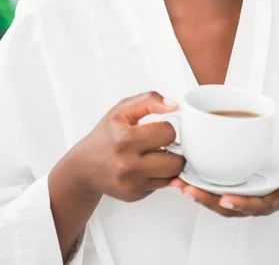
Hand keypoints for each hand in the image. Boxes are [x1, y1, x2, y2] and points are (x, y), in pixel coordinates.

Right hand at [66, 92, 185, 202]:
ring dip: (170, 164)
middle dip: (174, 150)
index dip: (167, 128)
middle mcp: (129, 165)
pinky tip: (148, 167)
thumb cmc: (106, 135)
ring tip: (158, 155)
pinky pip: (162, 185)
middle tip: (163, 144)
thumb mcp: (122, 109)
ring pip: (172, 176)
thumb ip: (149, 100)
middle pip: (176, 161)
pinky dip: (160, 176)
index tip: (158, 128)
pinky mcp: (135, 196)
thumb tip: (175, 105)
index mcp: (126, 139)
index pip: (169, 133)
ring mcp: (132, 184)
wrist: (84, 167)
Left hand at [169, 142, 278, 217]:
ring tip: (179, 183)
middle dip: (208, 200)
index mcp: (276, 198)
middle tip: (187, 189)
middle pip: (230, 206)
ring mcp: (248, 193)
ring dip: (199, 193)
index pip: (256, 206)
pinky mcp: (240, 182)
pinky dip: (202, 183)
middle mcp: (259, 199)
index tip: (224, 198)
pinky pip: (219, 187)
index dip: (240, 203)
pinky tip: (186, 175)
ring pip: (220, 199)